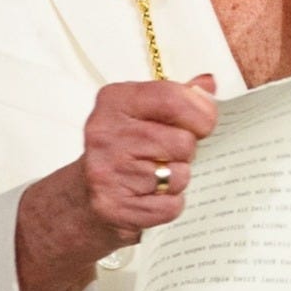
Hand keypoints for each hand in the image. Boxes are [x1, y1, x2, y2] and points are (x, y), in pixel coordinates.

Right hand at [71, 75, 220, 242]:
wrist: (82, 196)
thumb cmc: (123, 149)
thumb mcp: (143, 113)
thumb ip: (178, 97)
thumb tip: (208, 83)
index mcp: (115, 101)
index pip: (174, 99)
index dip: (202, 113)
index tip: (203, 124)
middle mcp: (105, 134)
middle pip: (183, 142)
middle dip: (186, 152)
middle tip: (165, 155)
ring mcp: (106, 172)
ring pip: (179, 175)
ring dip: (176, 179)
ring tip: (154, 176)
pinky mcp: (114, 207)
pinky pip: (171, 205)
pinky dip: (168, 205)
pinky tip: (149, 197)